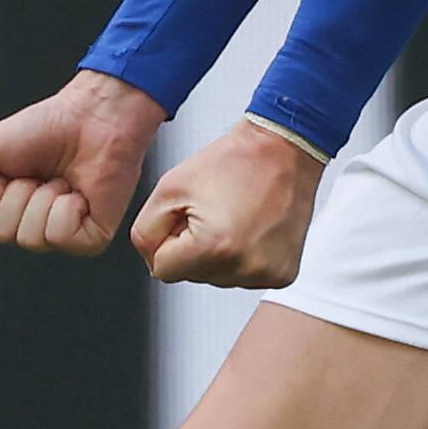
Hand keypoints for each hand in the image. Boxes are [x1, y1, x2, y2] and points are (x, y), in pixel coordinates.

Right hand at [0, 71, 166, 256]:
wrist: (92, 117)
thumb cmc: (44, 128)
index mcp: (2, 210)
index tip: (7, 169)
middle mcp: (28, 227)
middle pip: (3, 232)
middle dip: (18, 192)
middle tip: (37, 171)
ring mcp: (59, 236)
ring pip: (31, 237)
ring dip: (44, 197)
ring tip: (60, 179)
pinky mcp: (89, 240)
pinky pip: (59, 236)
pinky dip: (66, 207)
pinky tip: (78, 192)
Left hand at [129, 121, 325, 287]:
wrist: (282, 150)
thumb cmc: (233, 162)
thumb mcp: (168, 189)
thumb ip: (145, 232)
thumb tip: (151, 260)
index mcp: (214, 248)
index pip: (162, 270)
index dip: (167, 240)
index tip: (185, 216)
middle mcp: (244, 267)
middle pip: (190, 276)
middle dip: (191, 247)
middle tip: (211, 212)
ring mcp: (266, 274)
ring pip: (215, 278)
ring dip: (215, 254)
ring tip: (233, 218)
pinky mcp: (282, 275)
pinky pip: (242, 277)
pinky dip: (239, 257)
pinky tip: (249, 229)